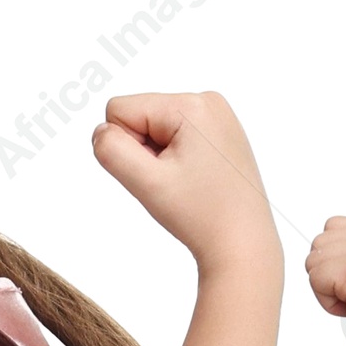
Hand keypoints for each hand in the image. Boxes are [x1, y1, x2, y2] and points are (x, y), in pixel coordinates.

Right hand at [92, 91, 280, 275]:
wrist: (244, 244)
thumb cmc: (202, 216)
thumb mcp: (146, 183)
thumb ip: (111, 150)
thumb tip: (102, 131)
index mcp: (191, 105)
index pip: (120, 110)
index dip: (128, 148)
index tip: (159, 175)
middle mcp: (208, 100)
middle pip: (140, 116)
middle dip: (147, 152)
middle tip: (175, 183)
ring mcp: (218, 115)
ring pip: (156, 128)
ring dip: (161, 158)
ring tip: (188, 183)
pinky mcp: (221, 132)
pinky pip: (177, 136)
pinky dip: (178, 159)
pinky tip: (198, 180)